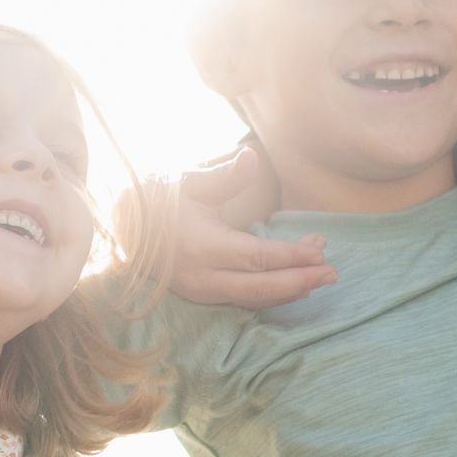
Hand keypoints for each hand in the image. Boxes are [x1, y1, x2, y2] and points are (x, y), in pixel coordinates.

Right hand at [173, 150, 334, 308]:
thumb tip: (251, 156)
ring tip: (321, 278)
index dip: (291, 256)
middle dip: (300, 281)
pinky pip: (244, 300)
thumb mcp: (188, 183)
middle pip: (262, 288)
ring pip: (255, 300)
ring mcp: (202, 291)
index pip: (257, 257)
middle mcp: (204, 276)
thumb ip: (224, 176)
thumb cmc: (158, 200)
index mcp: (202, 246)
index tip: (319, 249)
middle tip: (333, 273)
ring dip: (291, 290)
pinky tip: (296, 286)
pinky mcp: (203, 296)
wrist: (123, 230)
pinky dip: (273, 295)